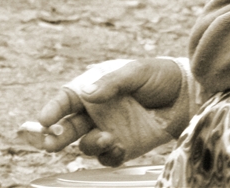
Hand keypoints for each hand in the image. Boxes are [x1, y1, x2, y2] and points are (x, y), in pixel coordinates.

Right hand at [36, 58, 182, 166]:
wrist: (186, 95)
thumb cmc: (161, 76)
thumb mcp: (138, 71)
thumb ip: (114, 82)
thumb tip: (88, 92)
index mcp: (95, 88)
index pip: (67, 99)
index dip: (53, 109)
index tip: (43, 119)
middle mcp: (96, 111)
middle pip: (65, 127)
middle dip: (51, 136)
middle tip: (48, 142)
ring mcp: (108, 130)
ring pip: (85, 144)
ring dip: (90, 144)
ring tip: (106, 138)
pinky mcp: (123, 146)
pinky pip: (108, 157)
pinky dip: (109, 154)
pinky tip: (119, 146)